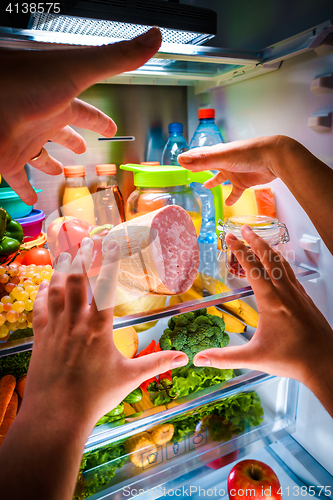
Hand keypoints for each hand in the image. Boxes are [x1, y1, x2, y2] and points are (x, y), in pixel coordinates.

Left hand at [0, 28, 161, 204]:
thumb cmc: (26, 82)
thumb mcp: (78, 70)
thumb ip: (115, 59)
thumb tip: (154, 38)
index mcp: (60, 100)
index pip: (85, 112)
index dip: (99, 121)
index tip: (110, 128)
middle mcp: (41, 119)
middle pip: (60, 132)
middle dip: (73, 141)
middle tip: (82, 148)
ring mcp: (23, 139)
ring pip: (39, 155)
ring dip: (48, 164)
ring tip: (58, 172)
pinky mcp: (7, 157)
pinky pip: (18, 177)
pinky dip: (26, 189)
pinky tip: (32, 199)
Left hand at [23, 237, 187, 433]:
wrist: (56, 416)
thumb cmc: (95, 397)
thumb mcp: (130, 378)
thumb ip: (157, 363)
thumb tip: (185, 358)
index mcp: (99, 330)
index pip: (105, 288)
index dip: (109, 263)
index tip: (112, 245)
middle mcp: (75, 324)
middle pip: (76, 282)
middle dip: (81, 258)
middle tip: (86, 241)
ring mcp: (55, 330)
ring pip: (56, 291)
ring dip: (61, 270)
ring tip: (67, 254)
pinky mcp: (40, 338)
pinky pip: (40, 308)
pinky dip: (42, 293)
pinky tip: (45, 284)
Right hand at [178, 136, 282, 204]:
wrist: (273, 158)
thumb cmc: (248, 153)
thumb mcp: (221, 158)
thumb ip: (202, 161)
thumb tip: (181, 160)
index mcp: (218, 154)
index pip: (200, 155)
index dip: (190, 158)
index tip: (180, 161)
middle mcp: (225, 162)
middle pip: (209, 166)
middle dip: (200, 168)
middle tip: (190, 173)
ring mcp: (235, 172)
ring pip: (221, 178)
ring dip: (214, 182)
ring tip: (205, 186)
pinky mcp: (244, 182)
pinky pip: (235, 192)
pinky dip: (231, 197)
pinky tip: (227, 203)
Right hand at [193, 226, 332, 403]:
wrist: (325, 363)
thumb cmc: (292, 359)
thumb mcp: (254, 358)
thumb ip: (224, 357)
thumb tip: (199, 359)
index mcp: (271, 302)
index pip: (252, 268)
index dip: (239, 250)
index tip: (230, 238)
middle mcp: (285, 292)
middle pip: (269, 258)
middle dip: (254, 240)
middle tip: (244, 228)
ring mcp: (297, 293)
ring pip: (282, 263)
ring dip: (268, 248)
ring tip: (258, 239)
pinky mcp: (304, 298)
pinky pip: (290, 272)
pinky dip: (280, 261)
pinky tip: (278, 264)